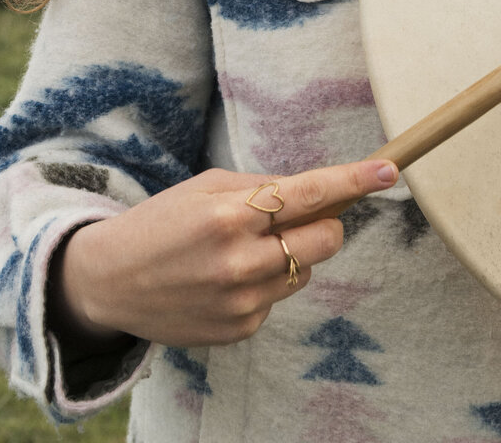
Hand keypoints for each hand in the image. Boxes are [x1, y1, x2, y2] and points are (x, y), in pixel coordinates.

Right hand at [51, 157, 398, 348]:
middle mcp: (239, 260)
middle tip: (296, 216)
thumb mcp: (205, 188)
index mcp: (229, 214)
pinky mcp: (240, 330)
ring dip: (293, 254)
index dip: (354, 181)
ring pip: (307, 271)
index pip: (308, 193)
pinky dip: (267, 283)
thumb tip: (318, 189)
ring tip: (247, 249)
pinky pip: (279, 299)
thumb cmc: (162, 222)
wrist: (110, 282)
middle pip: (325, 238)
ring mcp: (241, 301)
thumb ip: (261, 188)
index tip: (390, 170)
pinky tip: (228, 279)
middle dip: (324, 222)